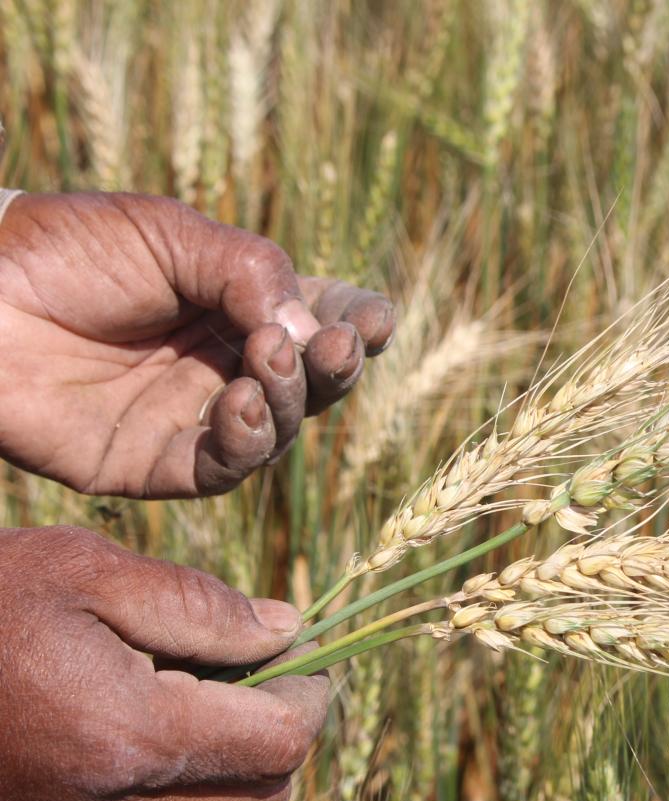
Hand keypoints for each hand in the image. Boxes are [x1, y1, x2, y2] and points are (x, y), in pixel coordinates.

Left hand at [0, 192, 394, 497]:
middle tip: (333, 345)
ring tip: (269, 363)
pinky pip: (222, 469)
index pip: (323, 319)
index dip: (358, 324)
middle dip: (336, 366)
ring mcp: (196, 418)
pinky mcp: (155, 464)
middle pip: (315, 383)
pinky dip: (245, 442)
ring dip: (290, 400)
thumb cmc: (66, 248)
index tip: (374, 319)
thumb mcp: (171, 234)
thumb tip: (306, 327)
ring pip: (280, 430)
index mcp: (242, 304)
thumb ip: (249, 272)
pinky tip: (239, 404)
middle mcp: (230, 365)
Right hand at [0, 526, 328, 800]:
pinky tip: (84, 734)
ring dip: (197, 764)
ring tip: (145, 691)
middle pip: (253, 800)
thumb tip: (287, 632)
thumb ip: (198, 607)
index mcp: (127, 743)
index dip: (308, 696)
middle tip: (246, 676)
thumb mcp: (80, 571)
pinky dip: (132, 794)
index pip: (281, 746)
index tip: (302, 658)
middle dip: (269, 737)